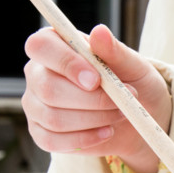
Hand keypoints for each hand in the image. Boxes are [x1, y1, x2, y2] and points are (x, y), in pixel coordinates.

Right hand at [22, 24, 171, 172]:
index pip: (41, 46)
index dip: (66, 63)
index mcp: (54, 45)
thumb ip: (115, 51)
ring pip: (54, 117)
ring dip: (94, 119)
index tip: (95, 80)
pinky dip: (85, 139)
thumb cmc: (133, 85)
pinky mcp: (42, 133)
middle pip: (48, 88)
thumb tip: (99, 32)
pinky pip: (53, 141)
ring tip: (119, 115)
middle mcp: (38, 73)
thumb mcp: (134, 66)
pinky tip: (106, 132)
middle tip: (121, 102)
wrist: (137, 120)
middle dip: (91, 100)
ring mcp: (36, 104)